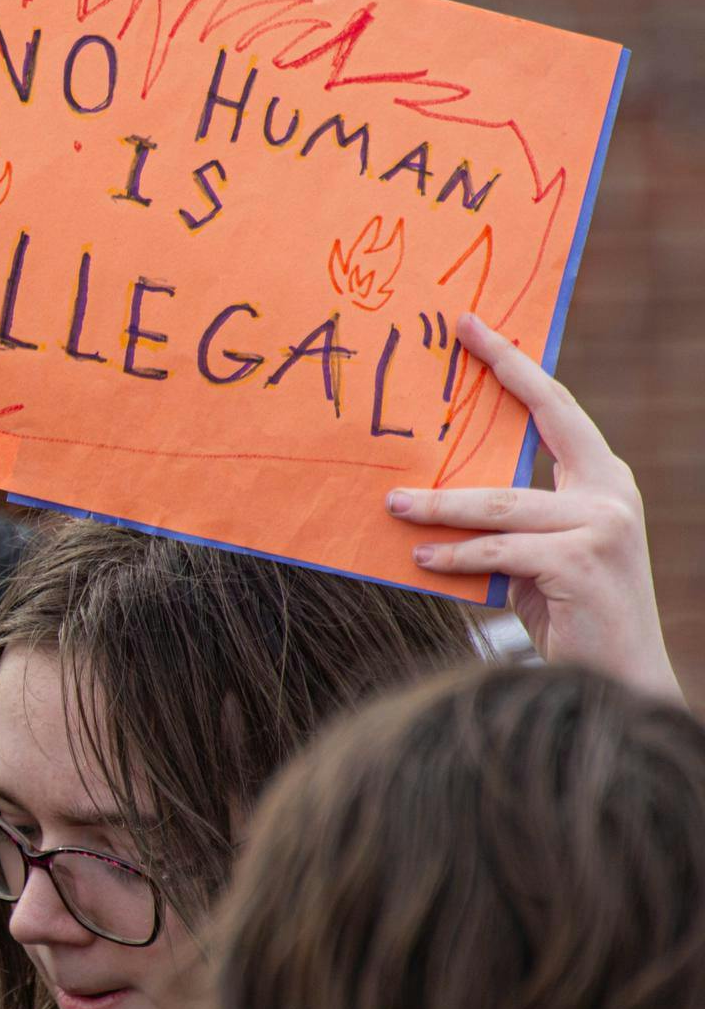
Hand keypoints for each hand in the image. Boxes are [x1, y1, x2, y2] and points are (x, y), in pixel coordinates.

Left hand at [389, 313, 681, 703]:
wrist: (617, 681)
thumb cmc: (567, 613)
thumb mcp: (538, 552)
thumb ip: (509, 517)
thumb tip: (429, 490)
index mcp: (603, 482)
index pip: (556, 409)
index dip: (515, 365)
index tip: (473, 327)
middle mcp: (611, 496)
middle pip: (532, 438)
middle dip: (484, 395)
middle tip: (428, 371)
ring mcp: (602, 529)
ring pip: (500, 504)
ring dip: (438, 507)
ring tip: (393, 507)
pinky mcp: (581, 565)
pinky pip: (500, 551)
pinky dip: (456, 556)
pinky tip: (420, 558)